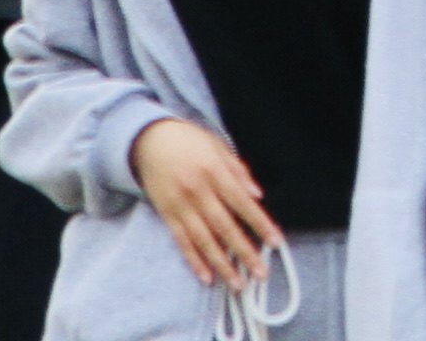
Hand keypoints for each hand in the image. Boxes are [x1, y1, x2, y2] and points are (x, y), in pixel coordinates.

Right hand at [131, 116, 278, 292]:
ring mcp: (181, 206)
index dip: (260, 223)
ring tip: (237, 284)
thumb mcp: (218, 146)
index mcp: (214, 172)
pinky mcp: (167, 215)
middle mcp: (198, 191)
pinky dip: (194, 261)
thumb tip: (257, 195)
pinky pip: (182, 242)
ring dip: (222, 265)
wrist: (150, 140)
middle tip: (260, 273)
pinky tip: (207, 277)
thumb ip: (238, 171)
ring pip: (204, 240)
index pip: (242, 202)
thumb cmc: (190, 142)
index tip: (275, 241)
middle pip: (224, 227)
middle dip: (244, 252)